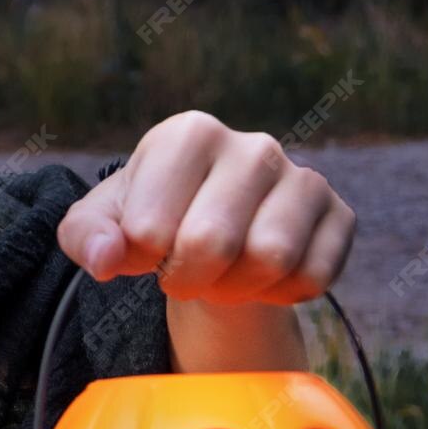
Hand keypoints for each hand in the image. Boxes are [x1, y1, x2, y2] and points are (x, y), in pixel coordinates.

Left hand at [57, 111, 356, 305]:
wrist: (213, 239)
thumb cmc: (151, 221)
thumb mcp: (102, 225)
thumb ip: (87, 236)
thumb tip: (104, 258)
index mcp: (189, 133)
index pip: (152, 225)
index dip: (142, 258)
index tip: (145, 250)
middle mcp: (252, 146)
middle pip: (214, 242)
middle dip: (189, 277)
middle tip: (181, 274)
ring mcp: (302, 178)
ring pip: (272, 259)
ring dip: (236, 287)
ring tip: (220, 275)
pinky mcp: (340, 215)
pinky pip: (314, 277)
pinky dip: (280, 295)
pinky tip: (261, 279)